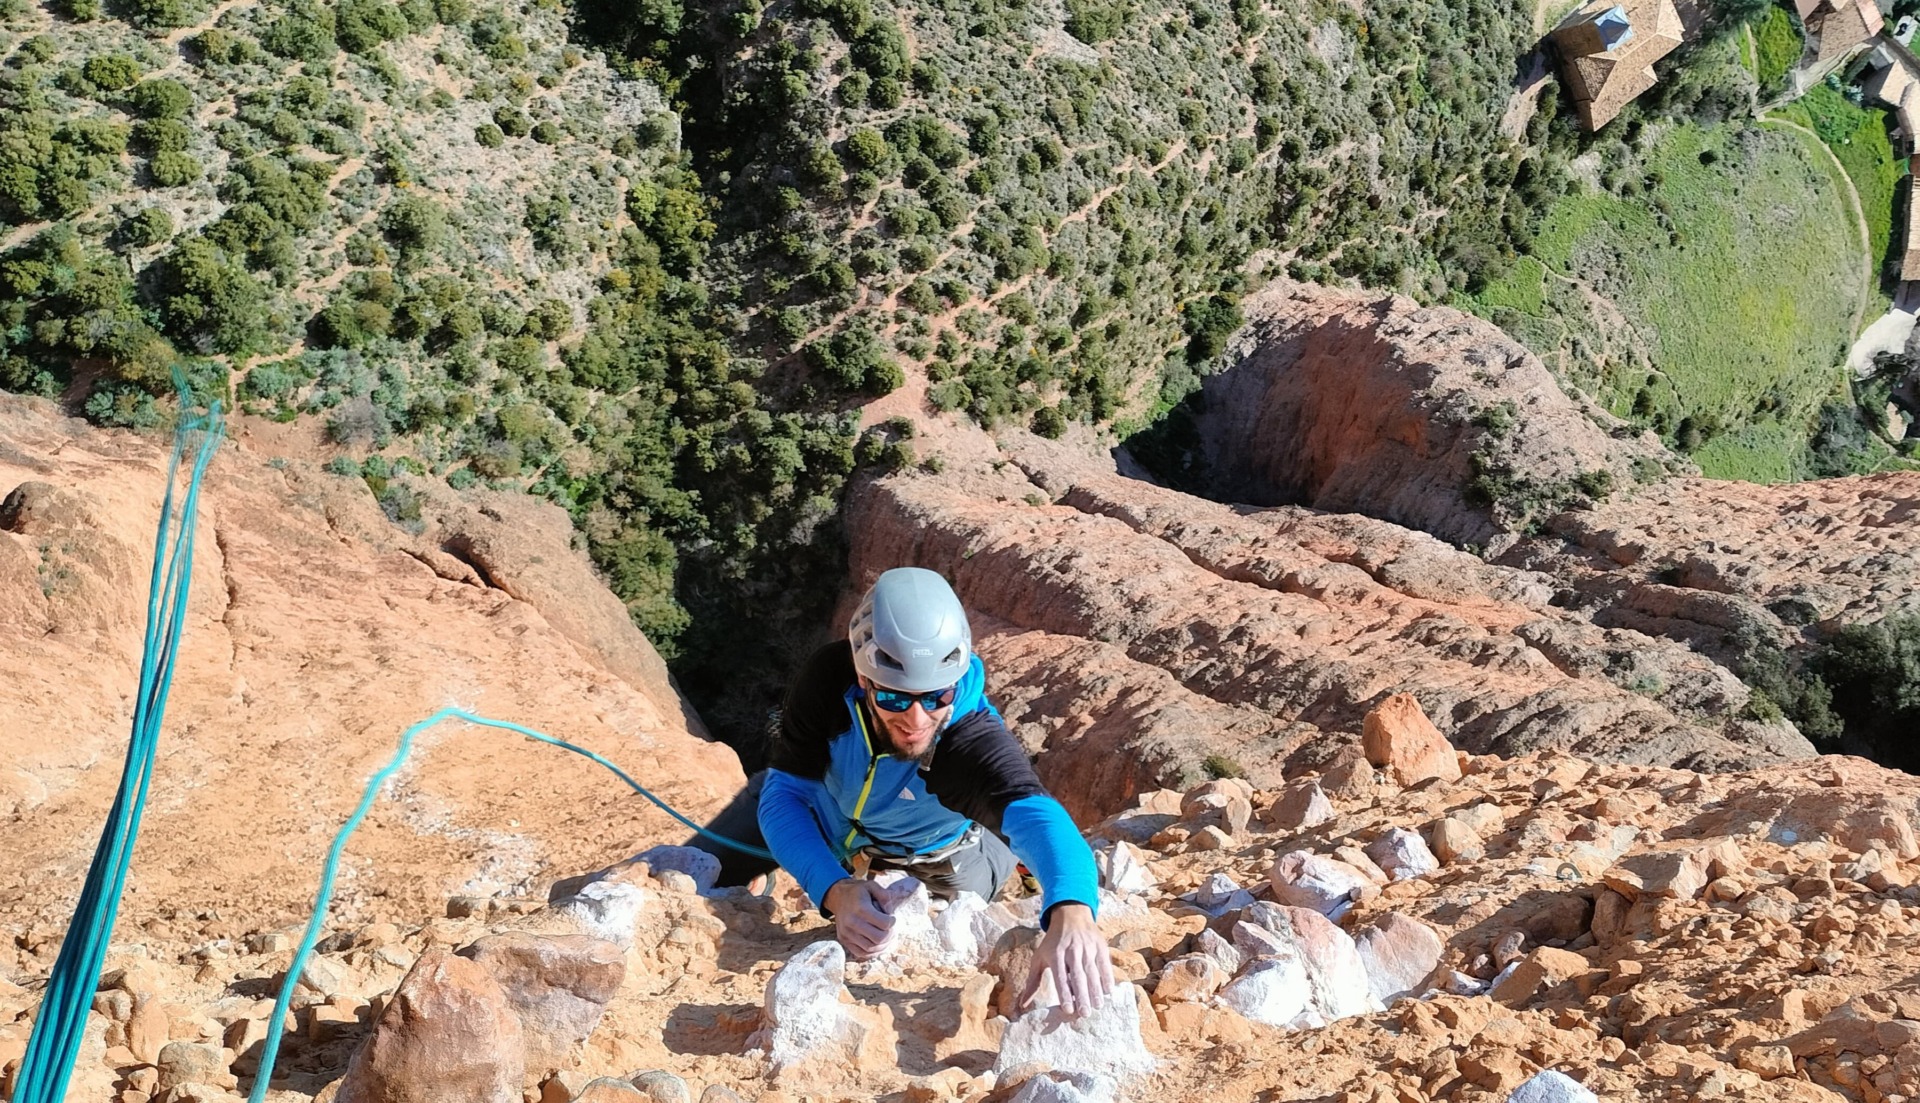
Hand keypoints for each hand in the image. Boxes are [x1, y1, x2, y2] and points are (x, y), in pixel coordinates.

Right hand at [823, 878, 895, 959]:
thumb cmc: (858, 892)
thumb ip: (884, 895)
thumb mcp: (872, 885)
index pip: (884, 924)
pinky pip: (861, 953)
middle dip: (890, 935)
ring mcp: (847, 933)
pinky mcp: (844, 940)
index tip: (891, 917)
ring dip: (883, 945)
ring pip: (871, 948)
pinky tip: (878, 945)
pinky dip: (872, 952)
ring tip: (887, 937)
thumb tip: (890, 911)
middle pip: (879, 939)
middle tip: (891, 929)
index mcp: (861, 909)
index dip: (892, 922)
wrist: (837, 897)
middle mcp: (852, 923)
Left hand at [1017, 904, 1113, 1019]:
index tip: (1068, 1010)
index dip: (1064, 993)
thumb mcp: (1039, 958)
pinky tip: (1108, 992)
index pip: (1060, 977)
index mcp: (1055, 955)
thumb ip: (1032, 982)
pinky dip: (1107, 977)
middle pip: (1078, 976)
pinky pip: (1104, 964)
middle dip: (1082, 996)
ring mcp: (1088, 947)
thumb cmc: (1053, 942)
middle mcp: (1072, 951)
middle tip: (1085, 1014)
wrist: (1071, 916)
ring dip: (1096, 990)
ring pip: (1092, 971)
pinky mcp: (1100, 945)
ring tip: (1098, 1006)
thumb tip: (1022, 1004)